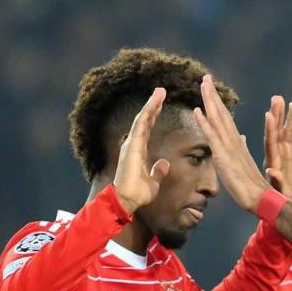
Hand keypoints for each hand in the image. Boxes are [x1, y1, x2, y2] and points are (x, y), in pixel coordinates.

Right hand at [113, 88, 170, 213]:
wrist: (128, 200)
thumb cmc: (138, 193)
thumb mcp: (154, 181)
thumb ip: (157, 171)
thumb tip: (163, 163)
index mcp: (139, 150)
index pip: (147, 128)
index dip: (154, 115)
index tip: (161, 103)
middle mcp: (134, 144)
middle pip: (145, 120)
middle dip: (153, 105)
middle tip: (161, 91)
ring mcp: (132, 144)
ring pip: (142, 119)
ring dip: (151, 105)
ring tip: (160, 92)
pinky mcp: (132, 146)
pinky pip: (140, 126)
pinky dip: (147, 114)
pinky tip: (153, 104)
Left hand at [193, 75, 270, 213]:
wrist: (261, 198)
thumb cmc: (253, 186)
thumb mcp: (244, 163)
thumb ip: (242, 148)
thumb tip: (242, 138)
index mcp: (237, 143)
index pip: (226, 119)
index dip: (218, 103)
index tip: (212, 90)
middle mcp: (233, 141)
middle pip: (221, 113)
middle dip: (212, 95)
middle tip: (206, 78)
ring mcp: (229, 147)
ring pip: (217, 119)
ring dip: (209, 100)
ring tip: (203, 84)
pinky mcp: (224, 157)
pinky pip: (212, 136)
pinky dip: (204, 122)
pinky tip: (197, 110)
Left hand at [264, 96, 291, 202]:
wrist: (285, 202)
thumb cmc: (281, 199)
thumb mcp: (280, 191)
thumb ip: (277, 180)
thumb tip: (272, 171)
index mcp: (272, 162)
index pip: (270, 142)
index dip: (270, 129)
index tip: (269, 115)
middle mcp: (275, 154)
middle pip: (275, 131)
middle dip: (276, 115)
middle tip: (276, 99)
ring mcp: (281, 151)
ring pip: (281, 129)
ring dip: (282, 114)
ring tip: (282, 99)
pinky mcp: (289, 151)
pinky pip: (290, 133)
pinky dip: (291, 120)